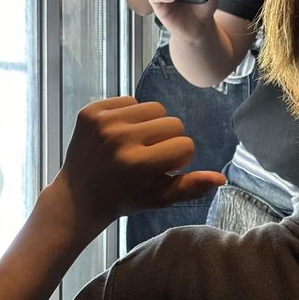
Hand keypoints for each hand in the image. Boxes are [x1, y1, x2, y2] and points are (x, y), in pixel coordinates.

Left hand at [55, 96, 224, 229]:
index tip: (162, 169)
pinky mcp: (91, 111)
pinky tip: (120, 135)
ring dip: (152, 125)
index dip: (179, 158)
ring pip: (155, 108)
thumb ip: (190, 187)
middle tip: (149, 157)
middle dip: (168, 140)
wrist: (77, 196)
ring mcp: (103, 123)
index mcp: (138, 164)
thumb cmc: (124, 198)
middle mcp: (120, 140)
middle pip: (174, 123)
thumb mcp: (159, 198)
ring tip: (137, 144)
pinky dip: (131, 116)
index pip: (185, 145)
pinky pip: (131, 101)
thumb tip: (221, 179)